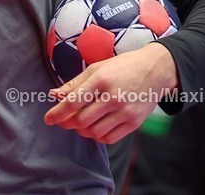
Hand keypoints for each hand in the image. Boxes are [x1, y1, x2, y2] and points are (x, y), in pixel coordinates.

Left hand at [43, 42, 178, 143]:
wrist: (156, 70)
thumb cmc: (123, 66)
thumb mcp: (98, 67)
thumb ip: (75, 83)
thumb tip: (54, 95)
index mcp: (101, 79)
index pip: (74, 102)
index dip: (57, 112)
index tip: (48, 119)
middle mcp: (113, 97)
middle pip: (81, 120)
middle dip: (68, 123)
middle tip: (64, 120)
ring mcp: (125, 112)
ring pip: (94, 132)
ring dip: (82, 130)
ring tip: (81, 122)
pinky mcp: (134, 123)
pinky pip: (109, 138)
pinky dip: (98, 136)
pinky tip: (96, 127)